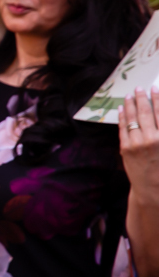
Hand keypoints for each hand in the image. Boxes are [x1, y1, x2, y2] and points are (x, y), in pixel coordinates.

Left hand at [121, 87, 158, 209]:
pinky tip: (120, 109)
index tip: (155, 88)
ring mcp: (137, 144)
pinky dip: (121, 117)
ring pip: (132, 118)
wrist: (152, 188)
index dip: (157, 99)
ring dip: (130, 104)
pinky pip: (122, 128)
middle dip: (142, 98)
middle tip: (139, 88)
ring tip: (129, 95)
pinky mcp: (125, 148)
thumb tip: (157, 114)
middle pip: (146, 113)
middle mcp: (152, 139)